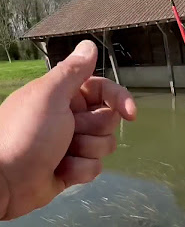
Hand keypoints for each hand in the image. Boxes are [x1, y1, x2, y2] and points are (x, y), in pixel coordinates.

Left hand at [0, 40, 135, 219]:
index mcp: (63, 95)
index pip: (103, 90)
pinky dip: (79, 171)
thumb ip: (73, 71)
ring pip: (104, 145)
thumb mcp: (49, 95)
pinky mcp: (71, 169)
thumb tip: (89, 45)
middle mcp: (69, 117)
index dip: (119, 99)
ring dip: (86, 151)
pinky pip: (93, 168)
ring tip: (62, 155)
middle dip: (94, 129)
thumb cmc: (26, 134)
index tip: (130, 113)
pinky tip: (60, 172)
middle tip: (72, 131)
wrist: (4, 181)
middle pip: (108, 120)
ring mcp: (70, 145)